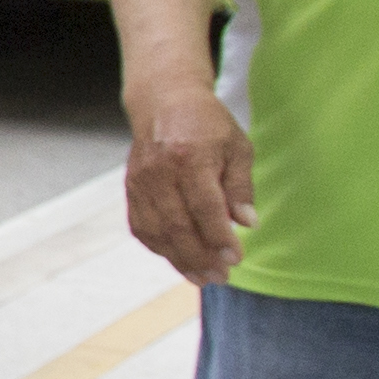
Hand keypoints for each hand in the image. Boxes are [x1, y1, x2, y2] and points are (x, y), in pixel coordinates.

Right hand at [121, 77, 254, 284]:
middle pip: (178, 226)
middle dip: (201, 258)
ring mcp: (141, 182)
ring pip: (157, 232)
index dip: (219, 238)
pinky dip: (159, 248)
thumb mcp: (237, 147)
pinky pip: (142, 228)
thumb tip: (248, 224)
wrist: (163, 101)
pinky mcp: (131, 189)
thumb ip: (241, 186)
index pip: (205, 208)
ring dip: (179, 260)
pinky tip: (178, 259)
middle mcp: (160, 172)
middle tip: (221, 277)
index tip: (235, 259)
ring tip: (202, 277)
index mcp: (191, 157)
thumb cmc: (207, 124)